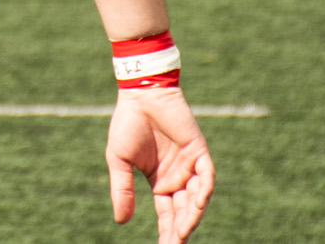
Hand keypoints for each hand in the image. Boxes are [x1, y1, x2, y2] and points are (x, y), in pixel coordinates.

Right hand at [107, 86, 213, 242]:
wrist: (140, 94)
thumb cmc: (127, 123)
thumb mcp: (118, 161)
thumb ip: (122, 189)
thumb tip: (121, 221)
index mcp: (160, 182)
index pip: (167, 215)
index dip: (167, 233)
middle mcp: (178, 177)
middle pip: (183, 212)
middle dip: (179, 231)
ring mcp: (190, 165)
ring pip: (196, 198)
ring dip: (192, 216)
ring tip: (183, 232)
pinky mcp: (198, 150)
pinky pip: (206, 176)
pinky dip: (203, 191)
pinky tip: (196, 204)